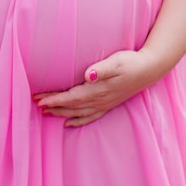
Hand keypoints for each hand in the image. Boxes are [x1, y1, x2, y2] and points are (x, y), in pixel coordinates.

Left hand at [33, 50, 157, 127]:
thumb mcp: (116, 62)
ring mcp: (105, 103)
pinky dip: (78, 121)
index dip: (54, 100)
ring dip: (61, 113)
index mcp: (98, 90)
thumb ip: (102, 69)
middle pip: (71, 106)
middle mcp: (100, 100)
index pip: (71, 98)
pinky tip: (68, 123)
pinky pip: (91, 117)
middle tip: (35, 103)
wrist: (150, 69)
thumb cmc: (131, 62)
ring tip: (45, 112)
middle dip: (52, 105)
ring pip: (78, 113)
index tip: (38, 100)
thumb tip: (89, 75)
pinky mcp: (109, 103)